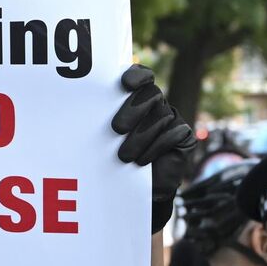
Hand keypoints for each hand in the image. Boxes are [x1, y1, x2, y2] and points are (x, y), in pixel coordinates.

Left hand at [111, 65, 196, 233]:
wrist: (136, 190)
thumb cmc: (115, 160)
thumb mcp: (105, 138)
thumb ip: (101, 120)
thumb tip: (82, 107)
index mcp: (138, 98)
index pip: (142, 76)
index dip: (137, 75)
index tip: (125, 83)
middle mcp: (158, 105)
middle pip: (151, 94)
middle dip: (133, 109)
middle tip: (117, 129)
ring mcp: (173, 119)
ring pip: (160, 117)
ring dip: (140, 137)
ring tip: (124, 156)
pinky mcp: (184, 136)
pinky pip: (172, 134)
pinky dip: (155, 148)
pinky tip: (142, 161)